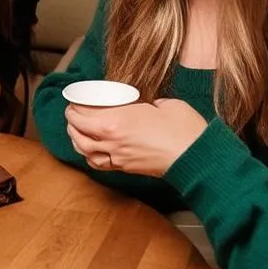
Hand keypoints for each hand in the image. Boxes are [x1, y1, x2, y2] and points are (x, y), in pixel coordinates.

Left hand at [64, 98, 206, 176]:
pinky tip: (89, 151)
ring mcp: (118, 156)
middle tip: (72, 114)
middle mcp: (111, 140)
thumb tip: (146, 103)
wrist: (196, 156)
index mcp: (116, 120)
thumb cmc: (183, 128)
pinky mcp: (126, 168)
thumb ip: (147, 102)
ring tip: (75, 131)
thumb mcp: (164, 103)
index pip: (83, 113)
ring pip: (84, 150)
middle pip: (78, 131)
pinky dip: (89, 157)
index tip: (74, 100)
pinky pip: (99, 164)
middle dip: (71, 121)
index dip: (74, 106)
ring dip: (75, 139)